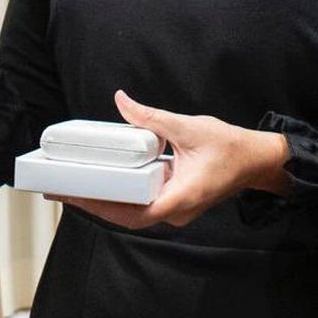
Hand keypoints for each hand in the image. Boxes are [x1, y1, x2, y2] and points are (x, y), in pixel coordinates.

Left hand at [49, 89, 289, 229]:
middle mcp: (176, 211)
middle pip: (126, 216)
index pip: (133, 212)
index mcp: (181, 198)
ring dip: (104, 202)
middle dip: (93, 205)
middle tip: (61, 191)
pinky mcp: (173, 201)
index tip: (76, 196)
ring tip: (72, 189)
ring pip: (132, 213)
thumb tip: (121, 101)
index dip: (101, 206)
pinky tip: (101, 183)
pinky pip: (141, 203)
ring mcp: (174, 209)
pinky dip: (119, 195)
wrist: (256, 160)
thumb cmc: (230, 148)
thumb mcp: (188, 127)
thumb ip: (151, 117)